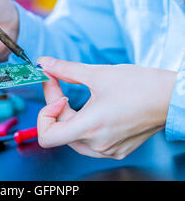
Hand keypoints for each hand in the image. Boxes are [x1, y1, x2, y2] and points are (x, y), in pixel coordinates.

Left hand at [37, 57, 176, 158]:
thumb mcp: (97, 73)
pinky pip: (90, 141)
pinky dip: (85, 124)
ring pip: (74, 137)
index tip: (54, 91)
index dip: (44, 112)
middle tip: (59, 81)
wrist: (170, 96)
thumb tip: (44, 64)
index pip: (48, 136)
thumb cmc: (139, 85)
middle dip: (56, 105)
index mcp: (90, 128)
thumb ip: (65, 70)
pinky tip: (93, 107)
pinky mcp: (118, 149)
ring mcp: (109, 150)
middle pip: (61, 131)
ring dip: (70, 116)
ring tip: (77, 95)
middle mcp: (98, 145)